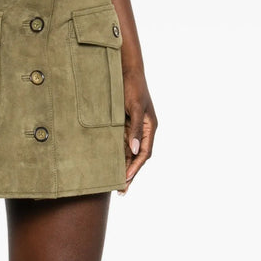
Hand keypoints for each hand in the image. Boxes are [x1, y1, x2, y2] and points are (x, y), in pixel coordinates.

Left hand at [122, 68, 156, 193]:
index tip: (126, 179)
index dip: (135, 168)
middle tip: (121, 190)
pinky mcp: (124, 125)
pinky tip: (110, 166)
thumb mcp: (134, 107)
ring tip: (115, 184)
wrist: (126, 70)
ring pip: (129, 153)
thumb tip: (134, 150)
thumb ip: (134, 129)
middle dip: (130, 173)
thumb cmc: (132, 86)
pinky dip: (117, 156)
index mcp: (150, 127)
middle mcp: (143, 130)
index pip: (144, 153)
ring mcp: (133, 128)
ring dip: (123, 167)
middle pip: (137, 157)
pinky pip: (121, 145)